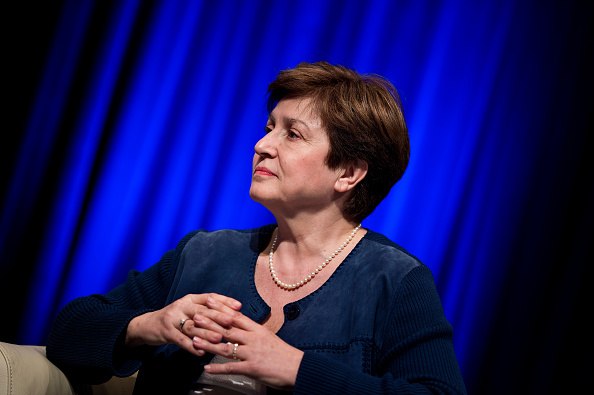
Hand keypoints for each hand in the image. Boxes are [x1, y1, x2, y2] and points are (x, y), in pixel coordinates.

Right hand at [125, 293, 241, 356]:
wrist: (148, 325)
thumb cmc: (176, 318)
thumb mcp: (190, 310)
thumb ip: (207, 310)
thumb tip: (232, 313)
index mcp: (191, 299)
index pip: (210, 297)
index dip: (224, 301)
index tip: (238, 306)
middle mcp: (182, 306)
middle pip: (202, 310)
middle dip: (217, 316)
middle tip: (231, 322)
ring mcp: (172, 318)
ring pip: (192, 326)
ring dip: (206, 333)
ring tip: (218, 339)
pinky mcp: (165, 332)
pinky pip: (180, 339)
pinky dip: (191, 346)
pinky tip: (200, 352)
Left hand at [191, 296, 303, 390]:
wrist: (298, 369)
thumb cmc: (285, 355)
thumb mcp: (270, 338)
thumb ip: (254, 334)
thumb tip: (241, 329)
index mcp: (258, 330)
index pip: (237, 315)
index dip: (221, 308)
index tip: (210, 300)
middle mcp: (254, 339)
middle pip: (228, 328)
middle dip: (210, 322)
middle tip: (196, 316)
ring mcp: (252, 353)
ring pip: (225, 347)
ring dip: (208, 344)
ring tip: (194, 340)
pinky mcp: (251, 368)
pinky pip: (231, 368)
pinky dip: (217, 369)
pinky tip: (206, 368)